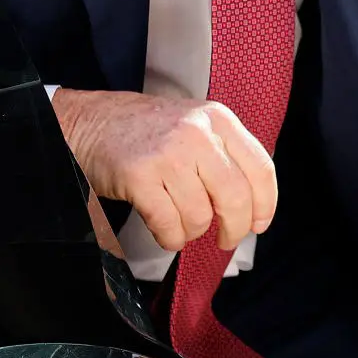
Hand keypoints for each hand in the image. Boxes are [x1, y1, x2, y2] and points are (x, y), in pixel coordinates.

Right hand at [51, 89, 277, 251]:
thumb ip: (224, 154)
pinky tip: (165, 230)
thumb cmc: (147, 131)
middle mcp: (197, 132)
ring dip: (191, 231)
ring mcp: (169, 154)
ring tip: (179, 221)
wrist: (92, 122)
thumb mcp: (195, 125)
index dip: (265, 204)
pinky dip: (170, 238)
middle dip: (234, 228)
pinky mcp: (140, 176)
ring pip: (200, 216)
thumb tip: (252, 205)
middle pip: (236, 197)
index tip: (259, 223)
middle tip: (225, 238)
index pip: (261, 168)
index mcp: (217, 119)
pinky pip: (169, 225)